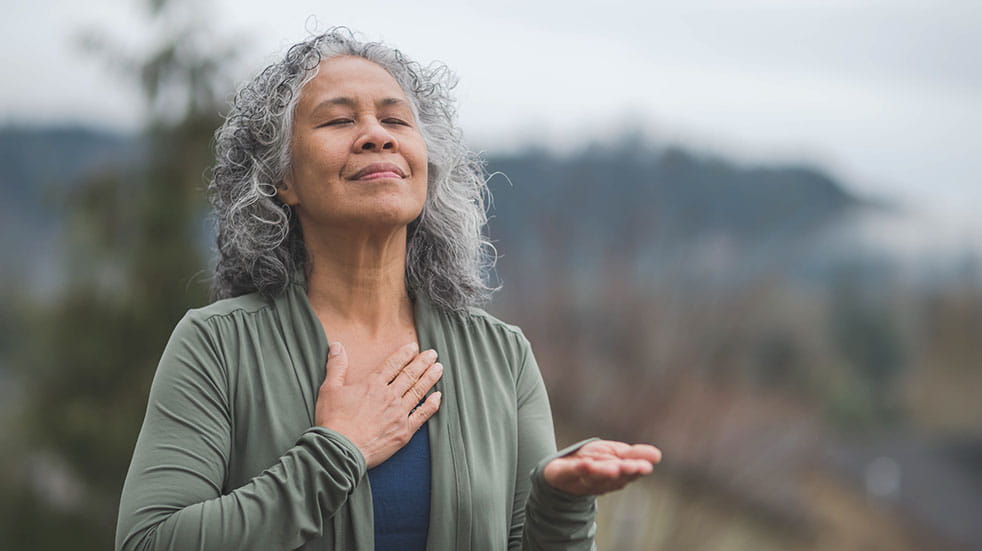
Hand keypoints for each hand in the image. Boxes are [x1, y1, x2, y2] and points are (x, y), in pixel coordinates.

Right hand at [315, 341, 442, 468]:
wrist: (340, 450)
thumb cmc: (333, 421)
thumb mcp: (329, 389)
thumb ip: (336, 366)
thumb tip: (337, 346)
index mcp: (373, 384)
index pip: (393, 364)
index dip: (405, 354)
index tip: (414, 347)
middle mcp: (389, 396)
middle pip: (410, 375)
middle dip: (423, 362)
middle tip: (433, 354)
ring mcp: (399, 414)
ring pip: (418, 391)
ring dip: (430, 378)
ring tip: (439, 368)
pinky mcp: (403, 431)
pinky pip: (422, 415)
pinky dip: (432, 405)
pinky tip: (438, 397)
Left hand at [543, 440, 661, 495]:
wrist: (560, 469)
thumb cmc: (593, 461)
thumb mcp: (616, 454)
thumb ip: (635, 455)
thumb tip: (657, 455)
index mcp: (615, 477)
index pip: (628, 474)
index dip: (636, 470)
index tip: (645, 466)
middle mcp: (599, 482)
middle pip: (612, 477)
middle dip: (621, 472)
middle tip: (630, 467)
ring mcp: (580, 481)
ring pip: (592, 478)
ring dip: (602, 473)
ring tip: (613, 467)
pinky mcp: (562, 476)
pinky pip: (570, 473)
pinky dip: (578, 469)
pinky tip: (585, 464)